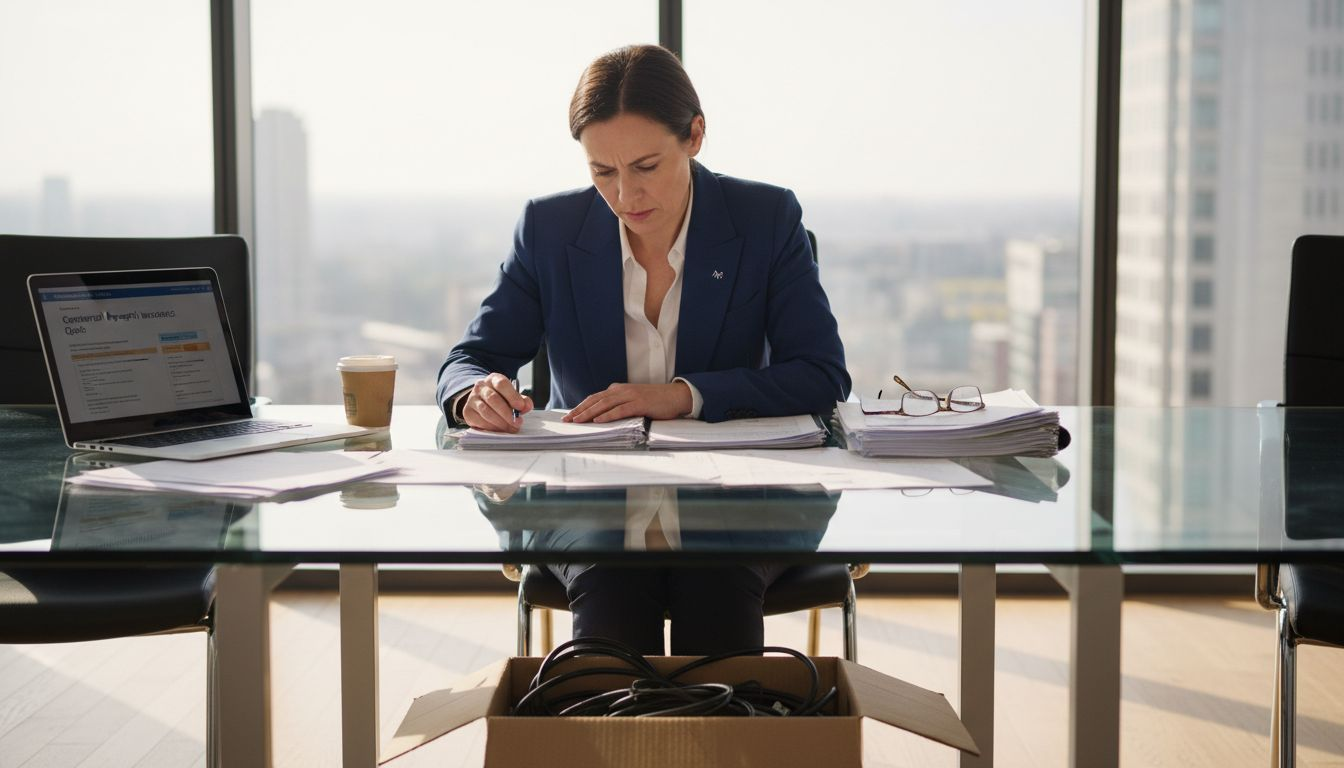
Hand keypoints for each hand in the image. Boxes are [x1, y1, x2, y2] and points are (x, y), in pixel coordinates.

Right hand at [463, 373, 532, 432]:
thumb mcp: (512, 396)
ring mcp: (472, 399)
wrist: (482, 401)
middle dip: (507, 413)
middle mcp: (480, 387)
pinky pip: (480, 421)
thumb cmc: (501, 398)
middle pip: (493, 398)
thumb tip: (527, 406)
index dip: (512, 396)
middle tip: (517, 422)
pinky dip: (492, 427)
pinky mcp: (468, 412)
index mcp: (493, 379)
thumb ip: (522, 400)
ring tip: (511, 428)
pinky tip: (500, 429)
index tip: (521, 407)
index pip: (502, 384)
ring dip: (500, 422)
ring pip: (486, 411)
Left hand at [564, 382, 691, 422]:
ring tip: (578, 421)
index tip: (569, 415)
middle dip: (580, 410)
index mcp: (618, 389)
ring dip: (589, 413)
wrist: (676, 396)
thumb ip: (619, 403)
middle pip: (595, 400)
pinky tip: (599, 421)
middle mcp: (621, 390)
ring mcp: (630, 396)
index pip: (595, 398)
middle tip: (567, 420)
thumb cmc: (655, 401)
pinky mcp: (639, 403)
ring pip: (604, 405)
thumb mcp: (633, 399)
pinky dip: (608, 415)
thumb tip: (603, 414)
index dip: (581, 406)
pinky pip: (620, 410)